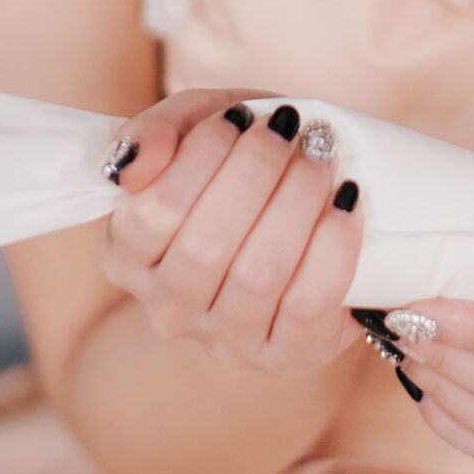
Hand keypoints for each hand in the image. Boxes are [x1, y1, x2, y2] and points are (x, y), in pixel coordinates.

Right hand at [102, 87, 362, 375]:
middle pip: (205, 247)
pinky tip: (346, 200)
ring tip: (320, 154)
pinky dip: (333, 245)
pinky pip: (309, 304)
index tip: (240, 117)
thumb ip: (155, 132)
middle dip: (257, 172)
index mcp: (127, 256)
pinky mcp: (286, 356)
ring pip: (258, 274)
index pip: (152, 211)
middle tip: (291, 128)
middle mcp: (168, 310)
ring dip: (297, 200)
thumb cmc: (237, 167)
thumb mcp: (193, 129)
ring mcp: (226, 342)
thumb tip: (134, 165)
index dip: (201, 156)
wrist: (300, 210)